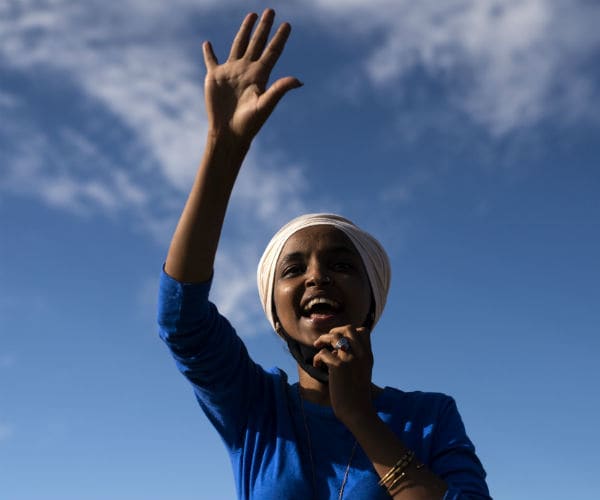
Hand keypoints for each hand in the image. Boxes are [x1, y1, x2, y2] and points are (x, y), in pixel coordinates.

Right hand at [202, 9, 301, 142]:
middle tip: (270, 10)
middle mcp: (247, 70)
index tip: (287, 24)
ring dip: (244, 30)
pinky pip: (211, 60)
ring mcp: (231, 72)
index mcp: (260, 75)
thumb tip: (299, 81)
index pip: (272, 51)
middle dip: (264, 27)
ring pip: (239, 45)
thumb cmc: (249, 123)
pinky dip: (209, 52)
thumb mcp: (265, 105)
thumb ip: (280, 90)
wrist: (229, 133)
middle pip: (257, 43)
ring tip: (251, 16)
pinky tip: (208, 44)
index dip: (280, 38)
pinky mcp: (215, 77)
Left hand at [313, 326, 375, 424]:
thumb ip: (357, 359)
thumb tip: (340, 348)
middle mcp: (360, 354)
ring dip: (322, 339)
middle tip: (326, 340)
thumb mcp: (363, 372)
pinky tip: (317, 366)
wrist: (357, 411)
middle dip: (335, 331)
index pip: (363, 331)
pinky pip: (323, 352)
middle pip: (348, 328)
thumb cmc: (357, 395)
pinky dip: (317, 358)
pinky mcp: (338, 366)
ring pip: (334, 336)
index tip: (340, 340)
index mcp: (368, 355)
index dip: (349, 332)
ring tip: (317, 346)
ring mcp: (350, 359)